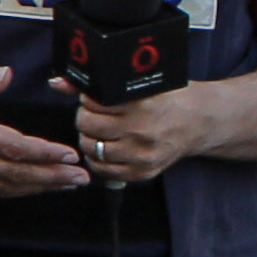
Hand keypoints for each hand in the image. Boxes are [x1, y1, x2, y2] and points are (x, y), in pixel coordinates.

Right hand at [0, 62, 88, 197]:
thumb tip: (7, 75)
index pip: (12, 146)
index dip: (43, 153)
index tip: (68, 154)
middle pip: (16, 173)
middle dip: (52, 176)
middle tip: (81, 177)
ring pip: (7, 187)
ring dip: (41, 187)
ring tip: (68, 184)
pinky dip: (19, 191)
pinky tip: (38, 187)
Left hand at [74, 82, 206, 187]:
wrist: (199, 122)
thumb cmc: (168, 99)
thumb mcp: (139, 84)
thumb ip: (98, 85)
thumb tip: (56, 83)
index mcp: (142, 104)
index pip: (94, 103)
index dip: (88, 100)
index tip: (95, 99)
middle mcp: (142, 131)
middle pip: (87, 126)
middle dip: (86, 118)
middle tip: (95, 114)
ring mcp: (142, 155)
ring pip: (91, 148)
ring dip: (89, 138)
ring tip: (101, 130)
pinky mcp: (142, 172)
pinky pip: (103, 169)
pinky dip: (98, 158)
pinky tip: (107, 147)